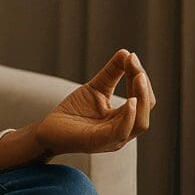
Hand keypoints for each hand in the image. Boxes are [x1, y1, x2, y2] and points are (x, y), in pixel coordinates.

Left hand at [34, 49, 155, 155]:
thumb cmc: (73, 112)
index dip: (140, 77)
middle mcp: (123, 131)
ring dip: (141, 97)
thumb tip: (126, 52)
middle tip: (134, 62)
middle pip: (145, 108)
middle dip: (143, 85)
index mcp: (124, 119)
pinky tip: (130, 100)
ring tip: (137, 75)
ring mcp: (113, 139)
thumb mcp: (96, 87)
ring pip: (140, 122)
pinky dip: (129, 116)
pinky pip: (122, 131)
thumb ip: (112, 72)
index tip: (131, 57)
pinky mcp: (100, 142)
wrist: (48, 130)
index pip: (142, 99)